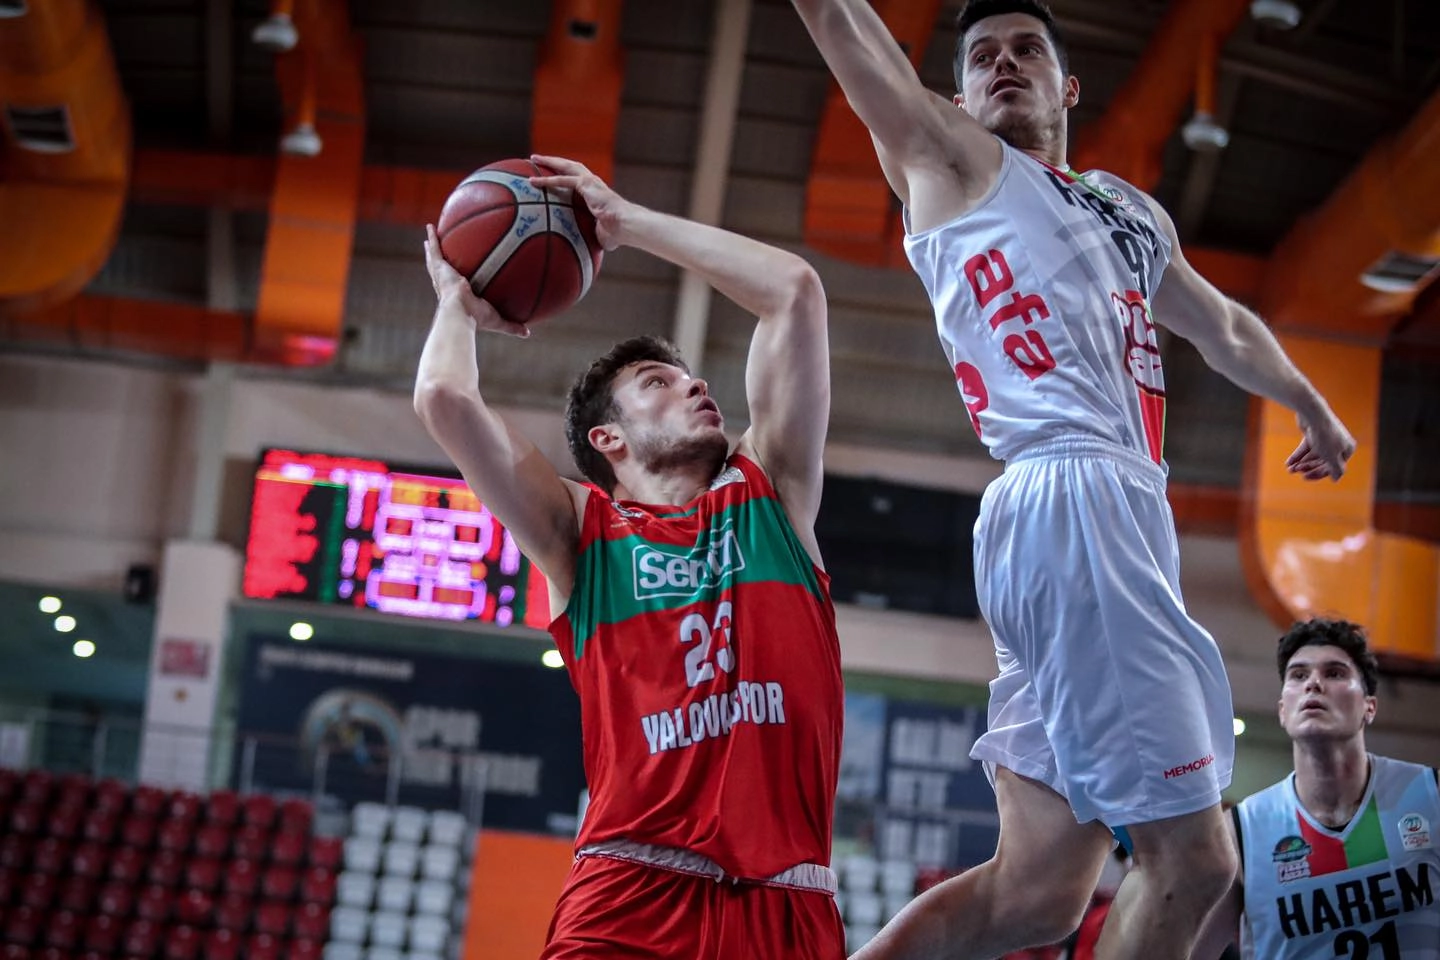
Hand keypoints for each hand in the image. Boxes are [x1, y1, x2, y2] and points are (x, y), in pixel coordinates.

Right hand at [423, 223, 529, 337]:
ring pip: (435, 258)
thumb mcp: (497, 320)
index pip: (455, 286)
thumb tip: (527, 333)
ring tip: (431, 234)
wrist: (460, 312)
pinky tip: (431, 226)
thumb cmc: (476, 318)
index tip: (456, 276)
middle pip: (441, 270)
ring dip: (432, 246)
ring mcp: (441, 276)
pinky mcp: (440, 268)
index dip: (454, 280)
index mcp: (456, 296)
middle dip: (439, 260)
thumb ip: (512, 325)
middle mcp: (446, 285)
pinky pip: (436, 249)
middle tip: (436, 250)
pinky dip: (433, 237)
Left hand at [527, 154, 631, 250]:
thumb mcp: (598, 233)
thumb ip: (588, 235)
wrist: (625, 225)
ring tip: (534, 159)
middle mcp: (593, 183)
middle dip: (555, 162)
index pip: (577, 180)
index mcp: (596, 193)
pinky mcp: (587, 184)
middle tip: (538, 160)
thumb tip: (580, 250)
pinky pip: (563, 180)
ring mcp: (590, 182)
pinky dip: (548, 180)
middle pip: (570, 167)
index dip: (565, 176)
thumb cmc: (616, 233)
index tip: (552, 175)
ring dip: (549, 162)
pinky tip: (534, 182)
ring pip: (566, 167)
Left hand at [1286, 404, 1354, 481]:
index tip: (1305, 477)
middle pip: (1323, 461)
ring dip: (1301, 463)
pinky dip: (1298, 455)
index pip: (1334, 466)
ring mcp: (1326, 438)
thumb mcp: (1332, 456)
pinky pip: (1306, 448)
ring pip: (1313, 455)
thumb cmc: (1325, 435)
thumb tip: (1336, 479)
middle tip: (1294, 471)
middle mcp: (1339, 443)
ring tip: (1290, 469)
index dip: (1319, 473)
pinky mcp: (1314, 433)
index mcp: (1347, 448)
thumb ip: (1336, 469)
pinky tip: (1288, 463)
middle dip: (1308, 468)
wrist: (1312, 412)